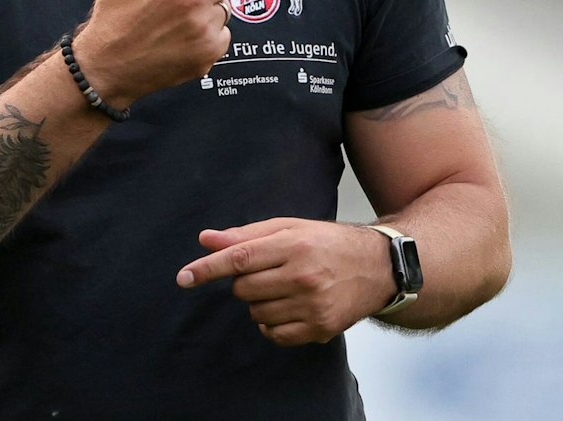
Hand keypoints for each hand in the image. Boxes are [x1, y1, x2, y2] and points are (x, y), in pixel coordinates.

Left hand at [176, 219, 395, 345]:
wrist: (378, 268)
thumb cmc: (329, 244)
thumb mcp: (291, 228)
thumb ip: (247, 235)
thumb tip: (206, 240)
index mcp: (295, 244)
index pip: (240, 258)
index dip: (207, 268)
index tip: (184, 277)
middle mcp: (303, 276)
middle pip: (243, 289)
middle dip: (246, 282)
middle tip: (270, 272)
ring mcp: (312, 305)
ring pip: (255, 313)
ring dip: (260, 303)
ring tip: (286, 288)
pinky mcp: (319, 328)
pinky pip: (272, 334)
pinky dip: (272, 323)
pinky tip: (291, 308)